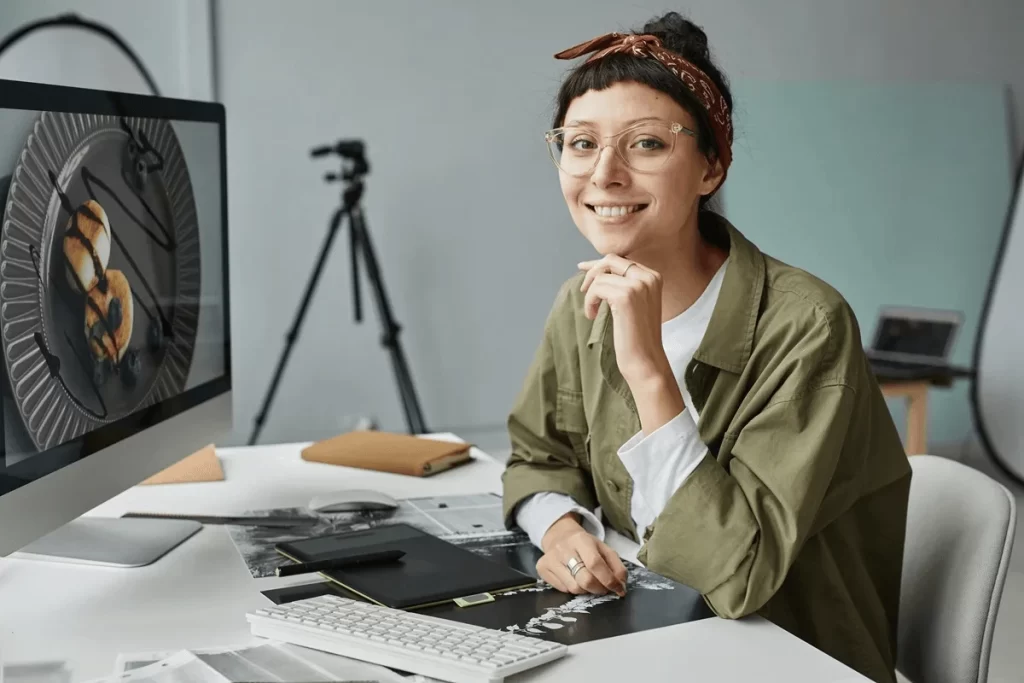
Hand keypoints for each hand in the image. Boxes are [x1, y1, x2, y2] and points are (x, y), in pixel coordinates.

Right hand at [536, 514, 626, 596]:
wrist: (560, 536)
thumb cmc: (585, 546)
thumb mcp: (604, 549)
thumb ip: (617, 567)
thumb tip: (621, 587)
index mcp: (581, 539)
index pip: (595, 564)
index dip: (609, 580)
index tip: (618, 589)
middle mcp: (563, 548)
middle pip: (585, 579)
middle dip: (599, 589)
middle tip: (603, 588)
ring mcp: (550, 558)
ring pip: (574, 588)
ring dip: (586, 590)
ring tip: (588, 582)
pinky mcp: (542, 568)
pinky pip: (563, 590)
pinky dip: (574, 588)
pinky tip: (574, 579)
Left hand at [578, 255, 669, 386]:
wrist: (645, 360)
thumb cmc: (637, 336)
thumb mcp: (635, 303)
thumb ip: (625, 284)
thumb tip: (599, 269)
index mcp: (653, 277)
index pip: (621, 260)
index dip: (599, 264)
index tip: (583, 268)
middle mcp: (648, 277)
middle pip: (610, 260)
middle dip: (592, 272)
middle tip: (583, 290)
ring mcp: (638, 286)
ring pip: (600, 276)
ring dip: (590, 294)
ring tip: (592, 312)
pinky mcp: (625, 297)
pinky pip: (596, 289)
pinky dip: (589, 302)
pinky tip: (592, 315)